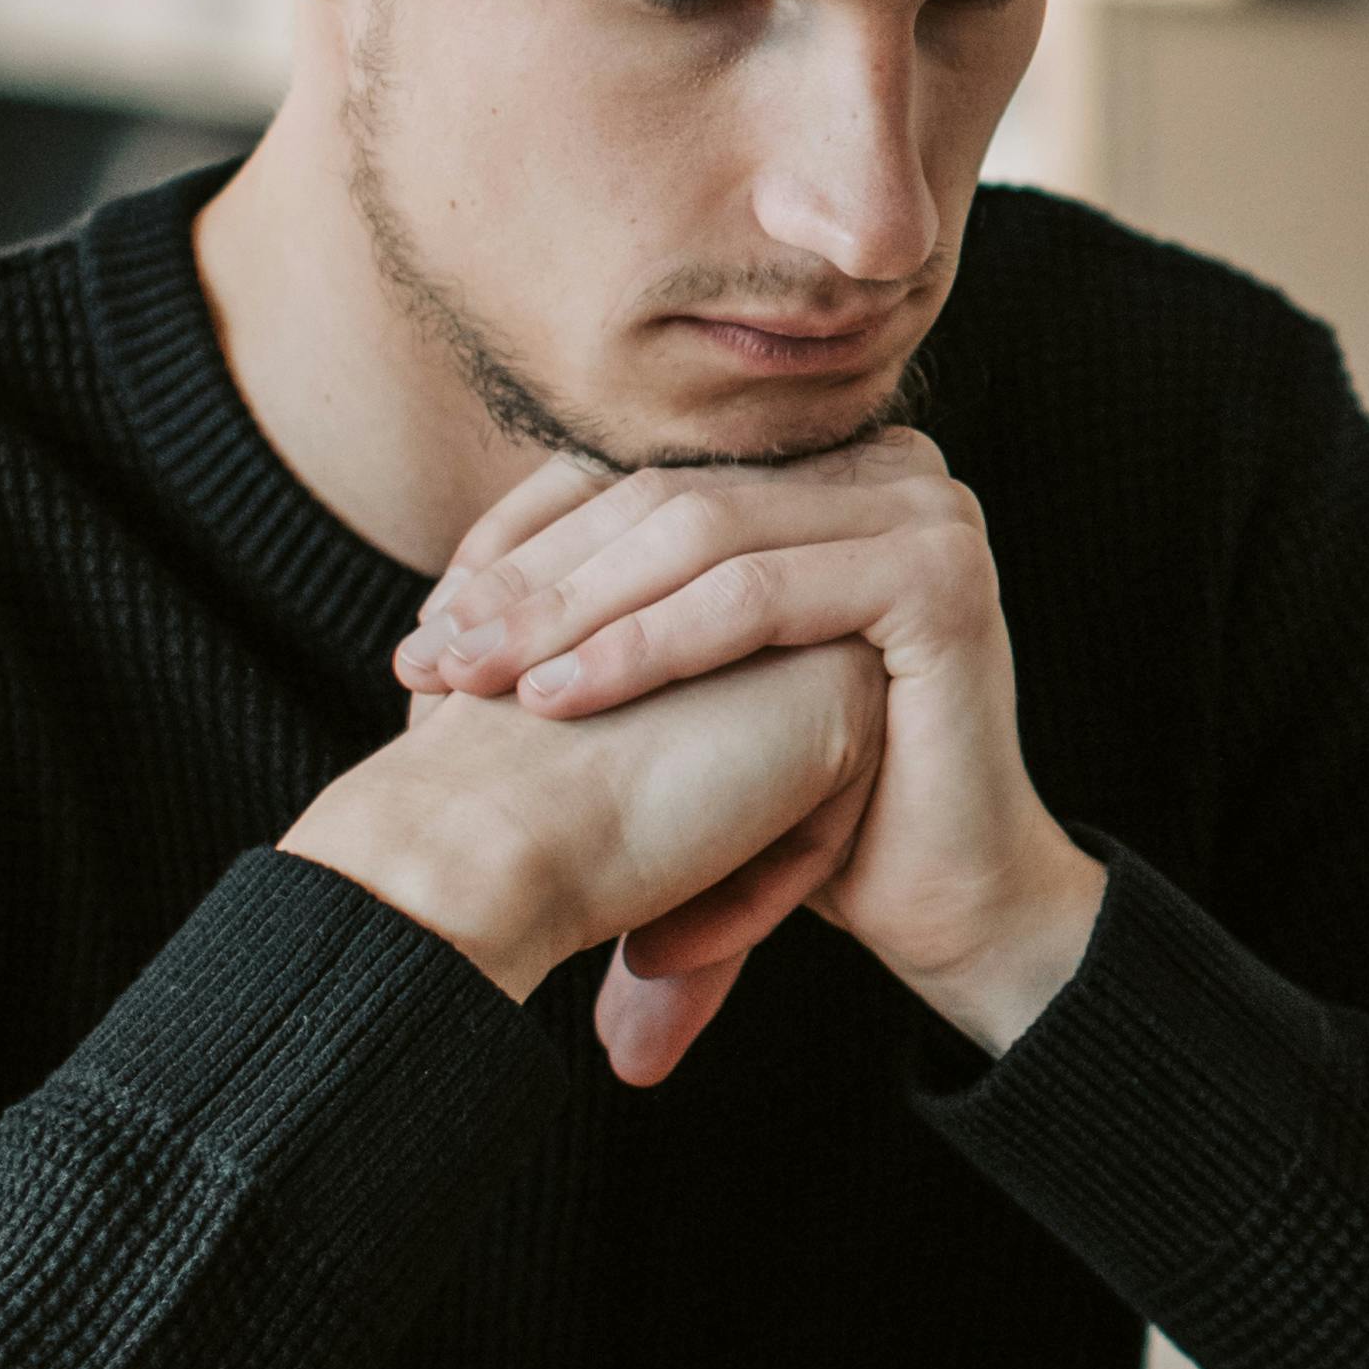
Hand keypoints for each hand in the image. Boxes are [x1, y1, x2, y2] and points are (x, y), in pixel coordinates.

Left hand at [391, 433, 1105, 1067]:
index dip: (522, 548)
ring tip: (476, 683)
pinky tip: (562, 697)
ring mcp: (925, 510)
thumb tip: (433, 601)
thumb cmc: (808, 805)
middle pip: (663, 499)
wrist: (944, 903)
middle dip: (531, 583)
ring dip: (570, 610)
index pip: (642, 478)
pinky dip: (649, 645)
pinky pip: (757, 596)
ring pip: (699, 536)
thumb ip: (601, 619)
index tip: (424, 632)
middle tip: (428, 662)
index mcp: (824, 471)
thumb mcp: (689, 694)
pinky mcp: (937, 576)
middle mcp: (885, 465)